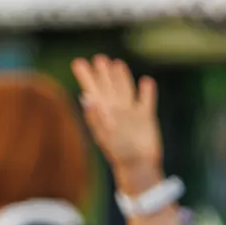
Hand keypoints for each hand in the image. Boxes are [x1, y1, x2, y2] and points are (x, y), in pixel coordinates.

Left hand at [71, 55, 163, 192]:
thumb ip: (96, 117)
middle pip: (109, 87)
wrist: (138, 165)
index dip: (86, 77)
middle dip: (103, 73)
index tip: (78, 63)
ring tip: (117, 63)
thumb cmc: (119, 152)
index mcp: (103, 113)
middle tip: (99, 59)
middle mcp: (116, 111)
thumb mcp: (105, 134)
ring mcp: (131, 113)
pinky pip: (146, 100)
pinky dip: (147, 91)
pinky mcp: (147, 117)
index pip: (93, 91)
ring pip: (126, 90)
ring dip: (122, 77)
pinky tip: (147, 82)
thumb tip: (86, 99)